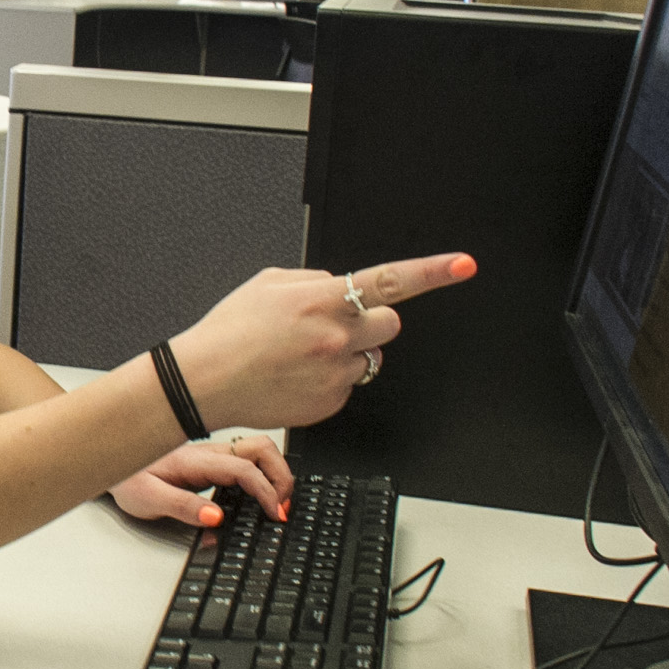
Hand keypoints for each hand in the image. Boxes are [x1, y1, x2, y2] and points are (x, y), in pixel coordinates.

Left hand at [110, 433, 292, 524]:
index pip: (245, 468)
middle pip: (262, 449)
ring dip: (275, 474)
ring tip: (277, 504)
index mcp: (196, 460)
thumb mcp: (149, 500)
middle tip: (282, 508)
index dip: (267, 491)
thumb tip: (216, 517)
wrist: (108, 463)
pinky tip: (262, 497)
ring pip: (258, 452)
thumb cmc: (127, 481)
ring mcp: (212, 456)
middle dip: (281, 476)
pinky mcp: (212, 464)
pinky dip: (264, 476)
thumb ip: (183, 507)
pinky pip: (248, 462)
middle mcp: (208, 453)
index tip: (276, 515)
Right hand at [171, 253, 476, 431]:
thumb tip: (338, 287)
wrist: (205, 380)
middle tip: (335, 327)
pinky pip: (349, 385)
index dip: (433, 272)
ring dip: (348, 352)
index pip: (391, 282)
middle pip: (389, 324)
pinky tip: (296, 376)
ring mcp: (336, 373)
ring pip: (370, 357)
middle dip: (371, 322)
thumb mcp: (267, 283)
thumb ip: (313, 280)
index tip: (463, 265)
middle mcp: (336, 337)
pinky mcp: (331, 402)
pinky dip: (329, 380)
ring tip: (304, 355)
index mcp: (322, 300)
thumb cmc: (229, 331)